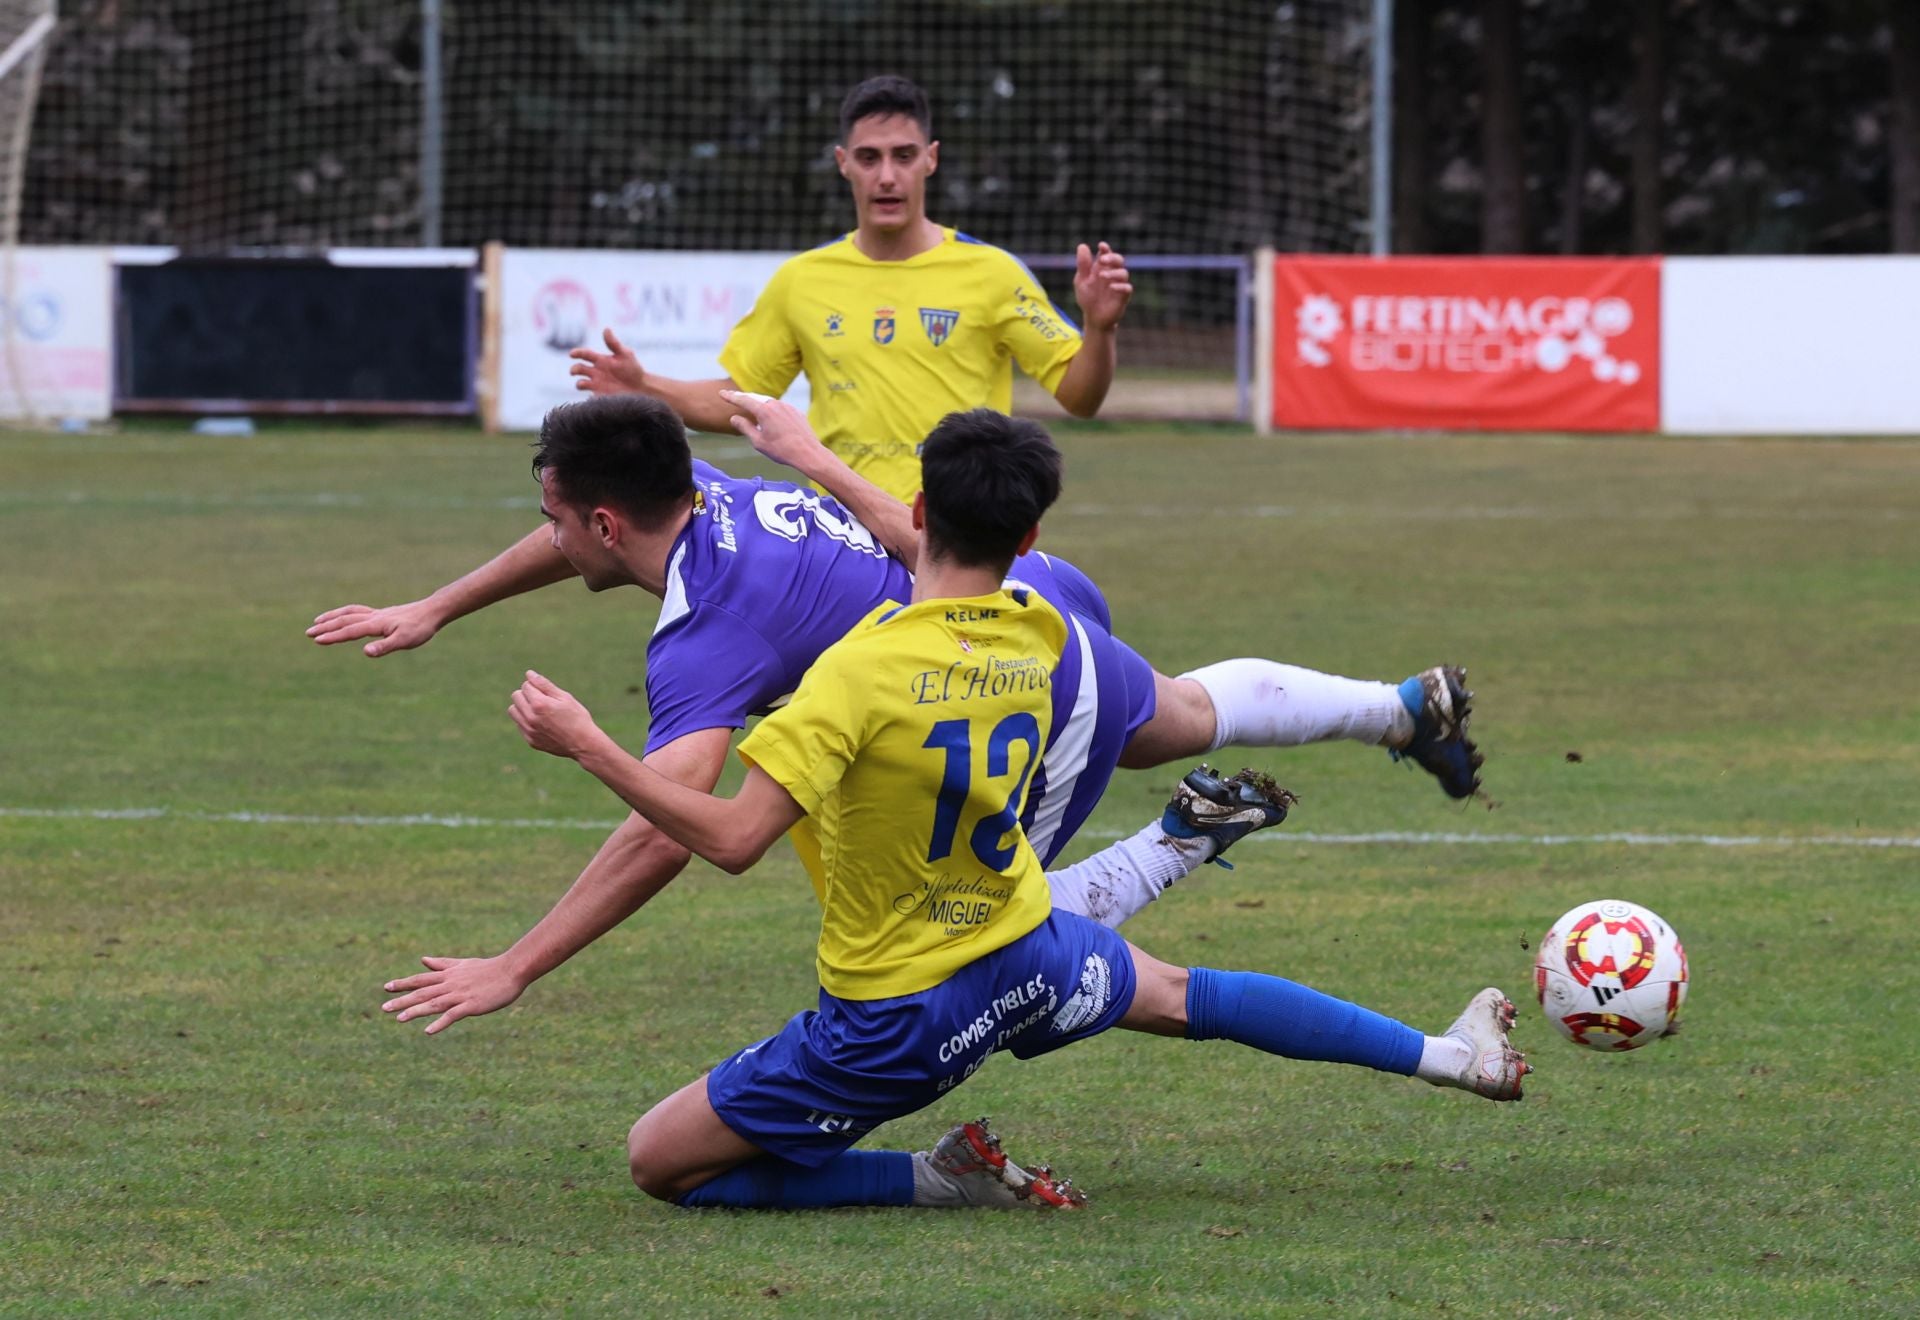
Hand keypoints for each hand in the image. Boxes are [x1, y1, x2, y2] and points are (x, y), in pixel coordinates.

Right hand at [307, 599, 442, 657]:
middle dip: (326, 627)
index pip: (350, 631)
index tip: (317, 640)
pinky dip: (346, 613)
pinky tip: (345, 618)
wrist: (433, 611)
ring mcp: (377, 614)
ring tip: (318, 621)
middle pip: (344, 620)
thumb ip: (384, 647)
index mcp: (376, 624)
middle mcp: (373, 617)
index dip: (333, 636)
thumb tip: (365, 652)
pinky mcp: (382, 614)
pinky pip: (358, 611)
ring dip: (332, 617)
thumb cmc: (420, 628)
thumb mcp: (404, 641)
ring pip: (349, 612)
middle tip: (308, 633)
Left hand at [381, 954, 526, 1034]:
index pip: (421, 979)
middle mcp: (451, 984)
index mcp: (448, 975)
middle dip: (403, 1000)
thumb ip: (442, 964)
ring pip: (434, 1003)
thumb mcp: (462, 964)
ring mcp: (460, 995)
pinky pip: (453, 1015)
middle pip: (423, 992)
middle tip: (384, 1007)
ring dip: (416, 1011)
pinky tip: (428, 1031)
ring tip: (400, 1019)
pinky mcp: (471, 1005)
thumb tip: (423, 960)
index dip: (403, 983)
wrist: (512, 970)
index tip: (386, 987)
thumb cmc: (488, 968)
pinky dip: (440, 1022)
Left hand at [509, 670, 602, 759]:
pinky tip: (541, 723)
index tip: (547, 692)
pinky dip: (526, 720)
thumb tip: (529, 674)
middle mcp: (530, 718)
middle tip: (542, 699)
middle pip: (516, 696)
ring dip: (522, 706)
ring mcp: (529, 730)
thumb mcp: (564, 697)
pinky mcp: (530, 740)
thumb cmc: (577, 717)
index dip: (536, 685)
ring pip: (513, 711)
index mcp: (539, 704)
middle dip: (527, 694)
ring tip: (538, 710)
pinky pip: (519, 724)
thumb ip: (544, 684)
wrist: (583, 744)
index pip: (525, 686)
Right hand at [567, 327, 645, 394]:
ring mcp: (596, 384)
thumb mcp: (625, 354)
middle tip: (574, 371)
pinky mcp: (600, 396)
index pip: (585, 354)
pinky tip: (593, 396)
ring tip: (583, 384)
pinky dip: (589, 397)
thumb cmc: (632, 368)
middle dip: (574, 369)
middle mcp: (595, 372)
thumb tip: (606, 329)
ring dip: (579, 383)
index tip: (572, 354)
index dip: (577, 353)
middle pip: (579, 369)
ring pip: (581, 383)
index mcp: (600, 360)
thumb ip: (614, 343)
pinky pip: (590, 397)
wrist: (641, 387)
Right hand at [719, 389, 826, 471]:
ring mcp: (787, 406)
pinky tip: (770, 417)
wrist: (808, 453)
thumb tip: (734, 418)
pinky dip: (771, 409)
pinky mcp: (796, 411)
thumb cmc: (782, 450)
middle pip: (755, 398)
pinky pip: (780, 408)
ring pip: (768, 402)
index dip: (731, 397)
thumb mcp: (758, 442)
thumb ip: (745, 427)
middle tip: (733, 397)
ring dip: (758, 404)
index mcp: (763, 411)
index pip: (743, 400)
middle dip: (743, 398)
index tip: (721, 394)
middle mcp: (775, 404)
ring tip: (750, 406)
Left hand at [1073, 241, 1132, 333]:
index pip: (1106, 254)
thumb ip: (1083, 265)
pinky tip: (1111, 287)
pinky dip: (1120, 286)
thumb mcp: (1081, 281)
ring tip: (1102, 276)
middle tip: (1102, 259)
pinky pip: (1127, 288)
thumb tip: (1082, 245)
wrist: (1093, 318)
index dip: (1105, 249)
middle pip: (1118, 260)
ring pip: (1123, 273)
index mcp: (1102, 267)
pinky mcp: (1123, 296)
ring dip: (1113, 272)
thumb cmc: (1088, 297)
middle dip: (1112, 257)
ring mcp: (1119, 284)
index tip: (1101, 246)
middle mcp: (1112, 274)